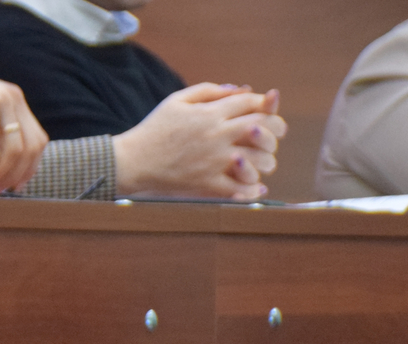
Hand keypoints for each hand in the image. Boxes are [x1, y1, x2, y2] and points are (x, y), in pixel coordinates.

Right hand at [113, 84, 287, 200]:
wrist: (131, 161)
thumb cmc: (153, 129)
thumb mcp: (177, 100)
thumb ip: (209, 91)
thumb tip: (240, 89)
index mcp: (210, 113)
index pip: (252, 103)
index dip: (265, 104)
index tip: (267, 109)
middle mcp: (216, 135)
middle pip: (262, 127)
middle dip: (275, 128)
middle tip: (276, 133)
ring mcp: (213, 160)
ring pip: (257, 159)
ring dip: (266, 159)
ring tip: (265, 161)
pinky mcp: (206, 182)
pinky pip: (238, 188)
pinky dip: (251, 189)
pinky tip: (257, 188)